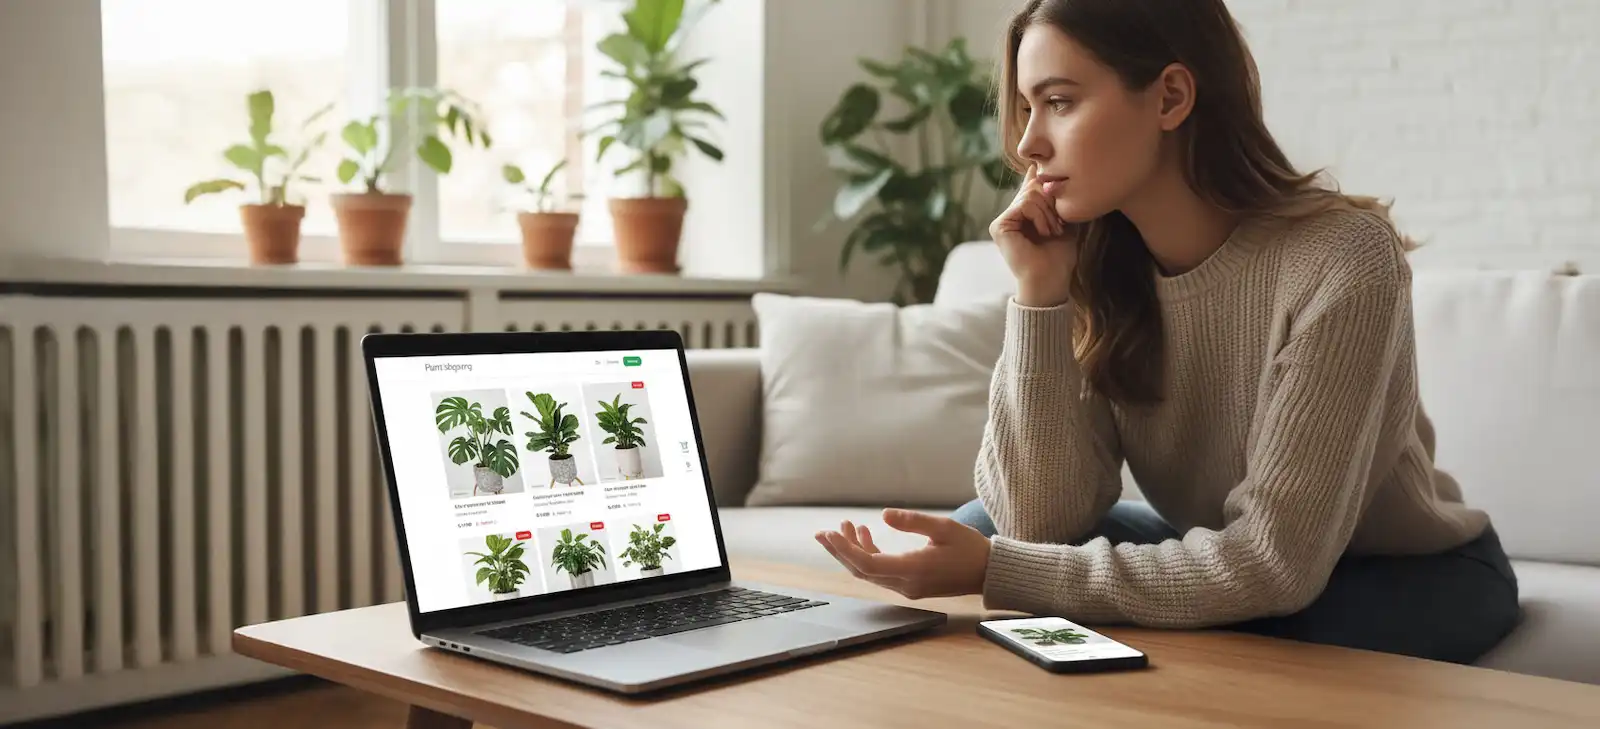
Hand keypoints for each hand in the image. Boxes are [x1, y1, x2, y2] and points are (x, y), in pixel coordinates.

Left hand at [814, 509, 990, 599]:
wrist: (988, 572)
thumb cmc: (969, 548)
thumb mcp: (943, 528)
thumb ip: (912, 521)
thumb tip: (883, 515)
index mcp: (912, 570)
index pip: (867, 564)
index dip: (845, 549)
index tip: (829, 533)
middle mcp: (905, 584)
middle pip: (861, 571)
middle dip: (839, 551)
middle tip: (821, 532)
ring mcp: (907, 587)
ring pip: (868, 572)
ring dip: (853, 551)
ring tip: (845, 525)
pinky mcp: (910, 585)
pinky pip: (880, 573)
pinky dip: (868, 555)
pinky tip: (865, 534)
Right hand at [989, 165, 1078, 307]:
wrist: (1051, 279)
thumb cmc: (1060, 256)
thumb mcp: (1062, 220)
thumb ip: (1054, 198)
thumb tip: (1041, 169)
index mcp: (1023, 213)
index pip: (1030, 185)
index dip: (1040, 179)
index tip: (1048, 179)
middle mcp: (1011, 215)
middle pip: (1034, 186)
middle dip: (1053, 203)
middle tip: (1059, 225)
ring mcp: (1003, 220)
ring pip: (1031, 194)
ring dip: (1048, 213)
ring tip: (1053, 231)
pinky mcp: (999, 225)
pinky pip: (1025, 204)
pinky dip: (1040, 216)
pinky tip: (1044, 232)